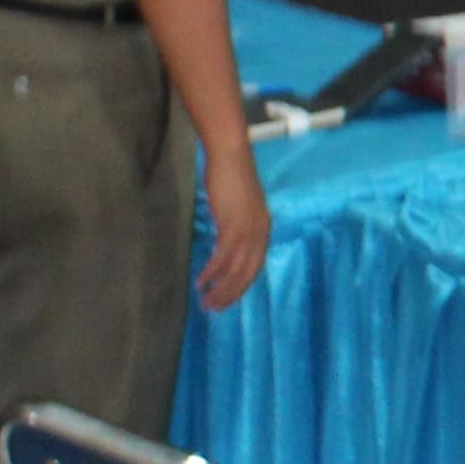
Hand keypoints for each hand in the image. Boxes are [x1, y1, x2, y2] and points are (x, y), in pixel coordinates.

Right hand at [195, 138, 274, 310]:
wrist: (231, 155)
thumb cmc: (232, 176)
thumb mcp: (239, 205)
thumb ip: (236, 223)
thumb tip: (226, 239)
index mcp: (263, 228)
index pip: (255, 266)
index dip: (241, 285)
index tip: (228, 298)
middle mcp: (260, 232)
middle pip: (247, 272)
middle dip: (231, 293)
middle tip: (214, 308)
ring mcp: (248, 230)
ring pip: (235, 269)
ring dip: (220, 288)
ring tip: (206, 301)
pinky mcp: (233, 225)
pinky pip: (223, 256)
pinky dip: (212, 271)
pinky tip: (201, 280)